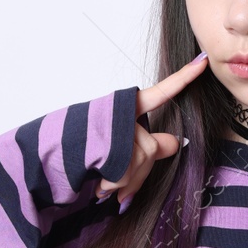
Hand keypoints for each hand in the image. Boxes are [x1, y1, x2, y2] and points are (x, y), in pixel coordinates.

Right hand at [96, 51, 208, 210]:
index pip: (160, 92)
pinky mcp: (107, 144)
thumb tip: (177, 143)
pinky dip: (115, 185)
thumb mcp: (118, 148)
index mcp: (124, 108)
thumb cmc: (80, 155)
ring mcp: (114, 127)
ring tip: (102, 183)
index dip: (183, 78)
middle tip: (116, 184)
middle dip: (137, 174)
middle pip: (151, 149)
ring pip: (140, 162)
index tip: (203, 61)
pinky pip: (126, 171)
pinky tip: (99, 186)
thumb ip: (150, 146)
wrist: (44, 162)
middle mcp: (120, 114)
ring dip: (123, 182)